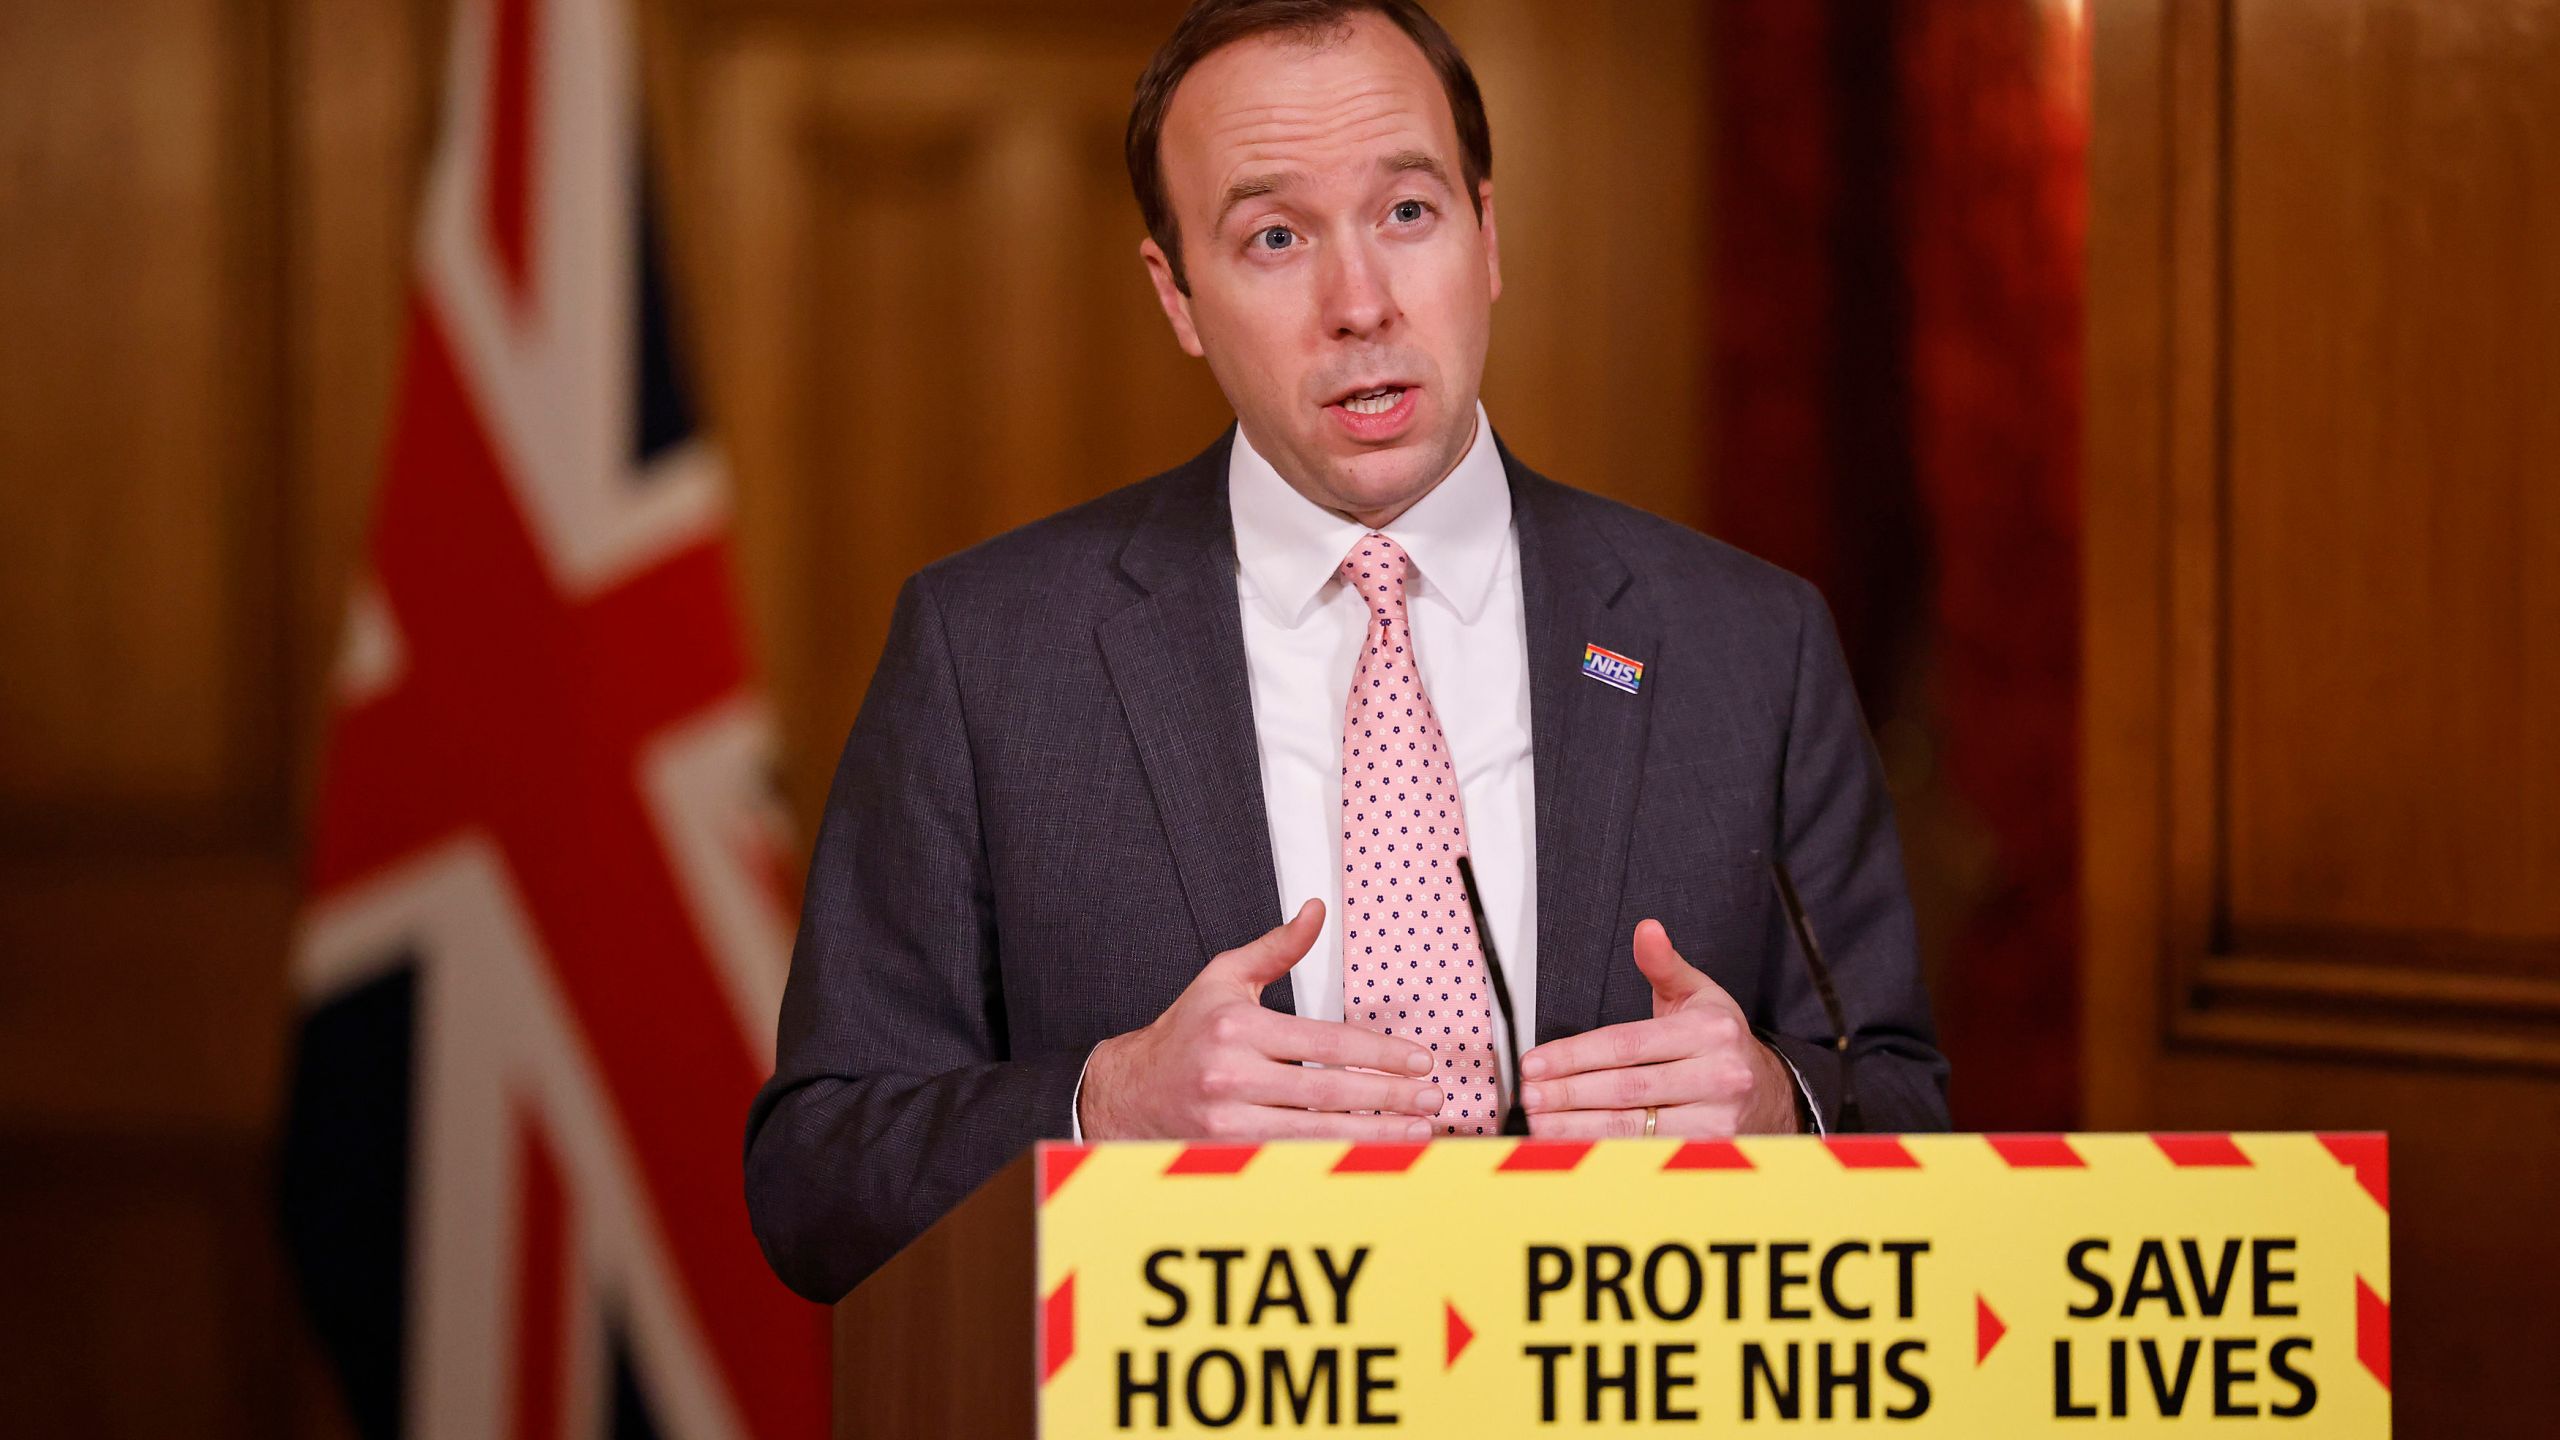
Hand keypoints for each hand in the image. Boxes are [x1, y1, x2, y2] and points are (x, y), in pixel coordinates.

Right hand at [1077, 899, 1446, 1140]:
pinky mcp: (1226, 1153)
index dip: (1380, 1054)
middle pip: (1330, 1091)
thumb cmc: (1184, 1033)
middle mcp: (1231, 1075)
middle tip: (1431, 1098)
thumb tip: (1315, 912)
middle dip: (1390, 1097)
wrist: (1128, 1093)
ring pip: (1317, 1131)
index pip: (1327, 1043)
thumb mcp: (1224, 979)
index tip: (1418, 1060)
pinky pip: (1294, 1156)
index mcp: (1237, 1027)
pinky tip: (1370, 1150)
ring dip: (1374, 1133)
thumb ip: (1276, 948)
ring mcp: (1227, 1121)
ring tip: (1416, 1131)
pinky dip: (1337, 1155)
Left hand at [1517, 918, 1800, 1137]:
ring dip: (1578, 1128)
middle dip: (1569, 1093)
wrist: (1770, 1092)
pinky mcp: (1710, 1151)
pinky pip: (1645, 1153)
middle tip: (1528, 1095)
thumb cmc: (1721, 1041)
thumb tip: (1646, 929)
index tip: (1535, 1063)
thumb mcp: (1699, 994)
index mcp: (1709, 1032)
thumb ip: (1664, 964)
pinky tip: (1573, 1144)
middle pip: (1626, 1088)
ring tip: (1539, 1122)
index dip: (1576, 1054)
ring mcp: (1716, 1119)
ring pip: (1633, 1127)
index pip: (1627, 1045)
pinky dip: (1603, 1151)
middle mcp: (1717, 1076)